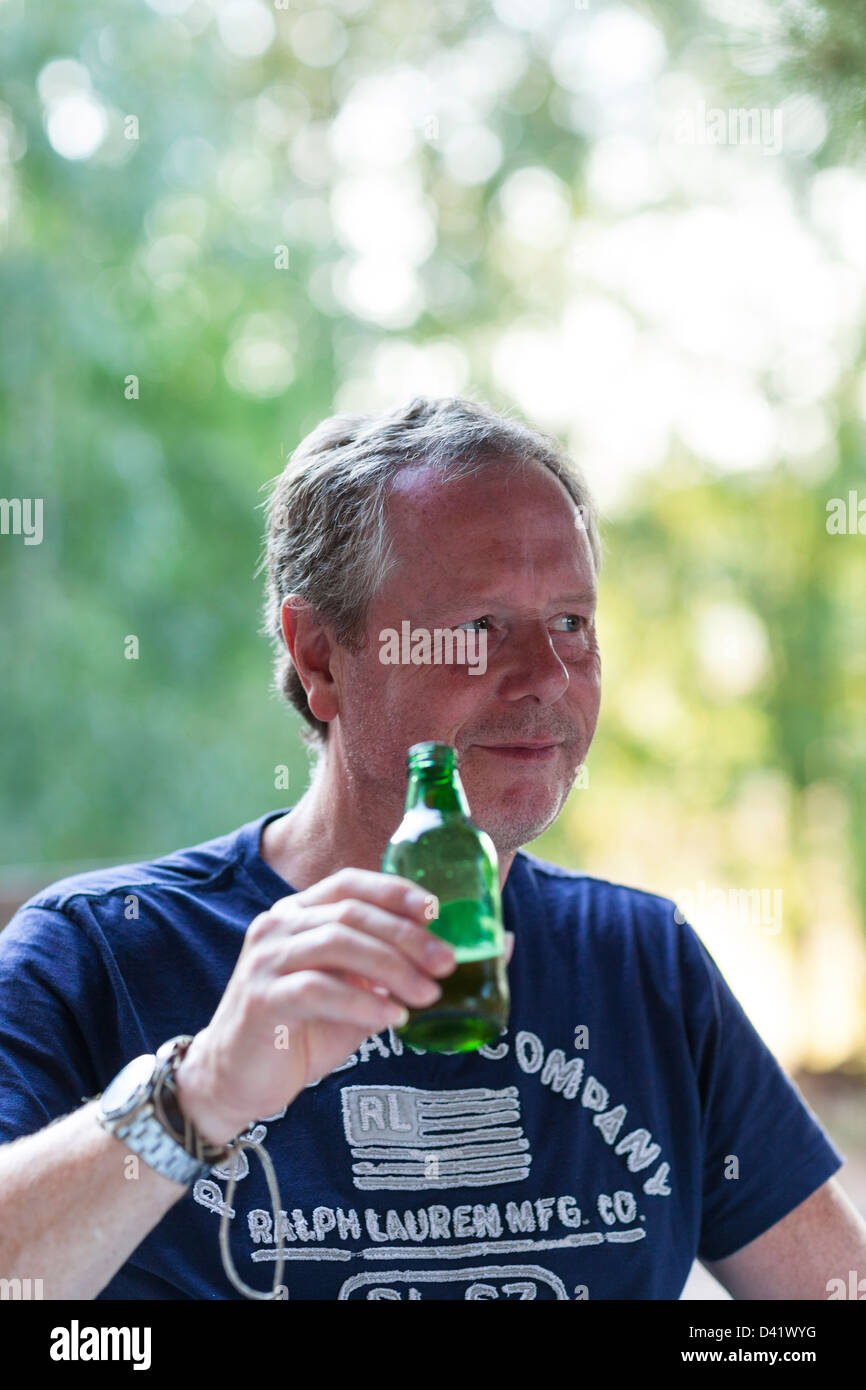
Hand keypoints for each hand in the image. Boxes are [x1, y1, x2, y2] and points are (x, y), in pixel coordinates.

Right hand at [175, 867, 513, 1144]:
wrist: (235, 1078)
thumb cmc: (304, 1030)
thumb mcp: (360, 996)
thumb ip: (403, 974)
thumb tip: (492, 950)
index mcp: (301, 913)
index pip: (352, 884)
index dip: (396, 891)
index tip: (439, 910)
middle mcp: (279, 926)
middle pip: (352, 914)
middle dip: (406, 935)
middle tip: (448, 963)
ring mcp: (266, 961)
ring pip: (337, 944)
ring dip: (391, 968)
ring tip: (428, 995)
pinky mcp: (260, 1000)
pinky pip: (317, 990)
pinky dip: (361, 1001)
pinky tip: (392, 1017)